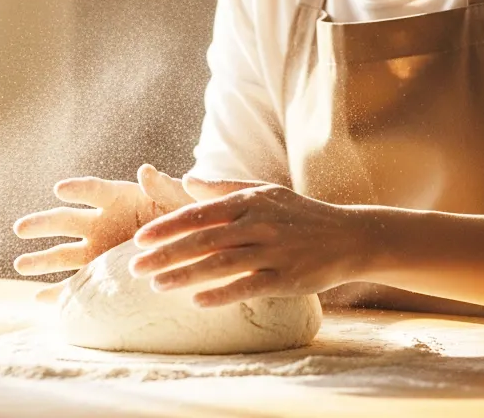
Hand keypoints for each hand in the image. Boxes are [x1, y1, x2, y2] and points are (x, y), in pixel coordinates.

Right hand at [13, 164, 193, 301]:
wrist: (192, 244)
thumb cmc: (185, 215)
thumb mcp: (181, 201)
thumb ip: (165, 188)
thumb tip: (147, 171)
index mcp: (119, 198)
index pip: (94, 191)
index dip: (78, 189)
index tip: (60, 189)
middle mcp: (102, 222)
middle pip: (67, 221)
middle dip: (43, 224)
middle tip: (20, 228)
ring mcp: (98, 249)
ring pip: (64, 254)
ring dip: (41, 259)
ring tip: (19, 264)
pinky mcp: (101, 274)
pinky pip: (75, 284)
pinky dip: (58, 292)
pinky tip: (38, 298)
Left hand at [127, 180, 371, 307]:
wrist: (348, 237)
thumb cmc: (301, 215)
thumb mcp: (265, 193)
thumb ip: (224, 188)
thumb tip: (186, 180)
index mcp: (250, 203)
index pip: (199, 214)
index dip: (167, 227)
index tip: (140, 240)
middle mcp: (258, 225)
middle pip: (203, 240)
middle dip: (166, 254)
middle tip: (134, 268)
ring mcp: (272, 252)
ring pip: (220, 264)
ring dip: (185, 276)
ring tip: (156, 286)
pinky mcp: (286, 278)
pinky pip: (248, 287)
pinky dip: (222, 294)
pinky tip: (198, 303)